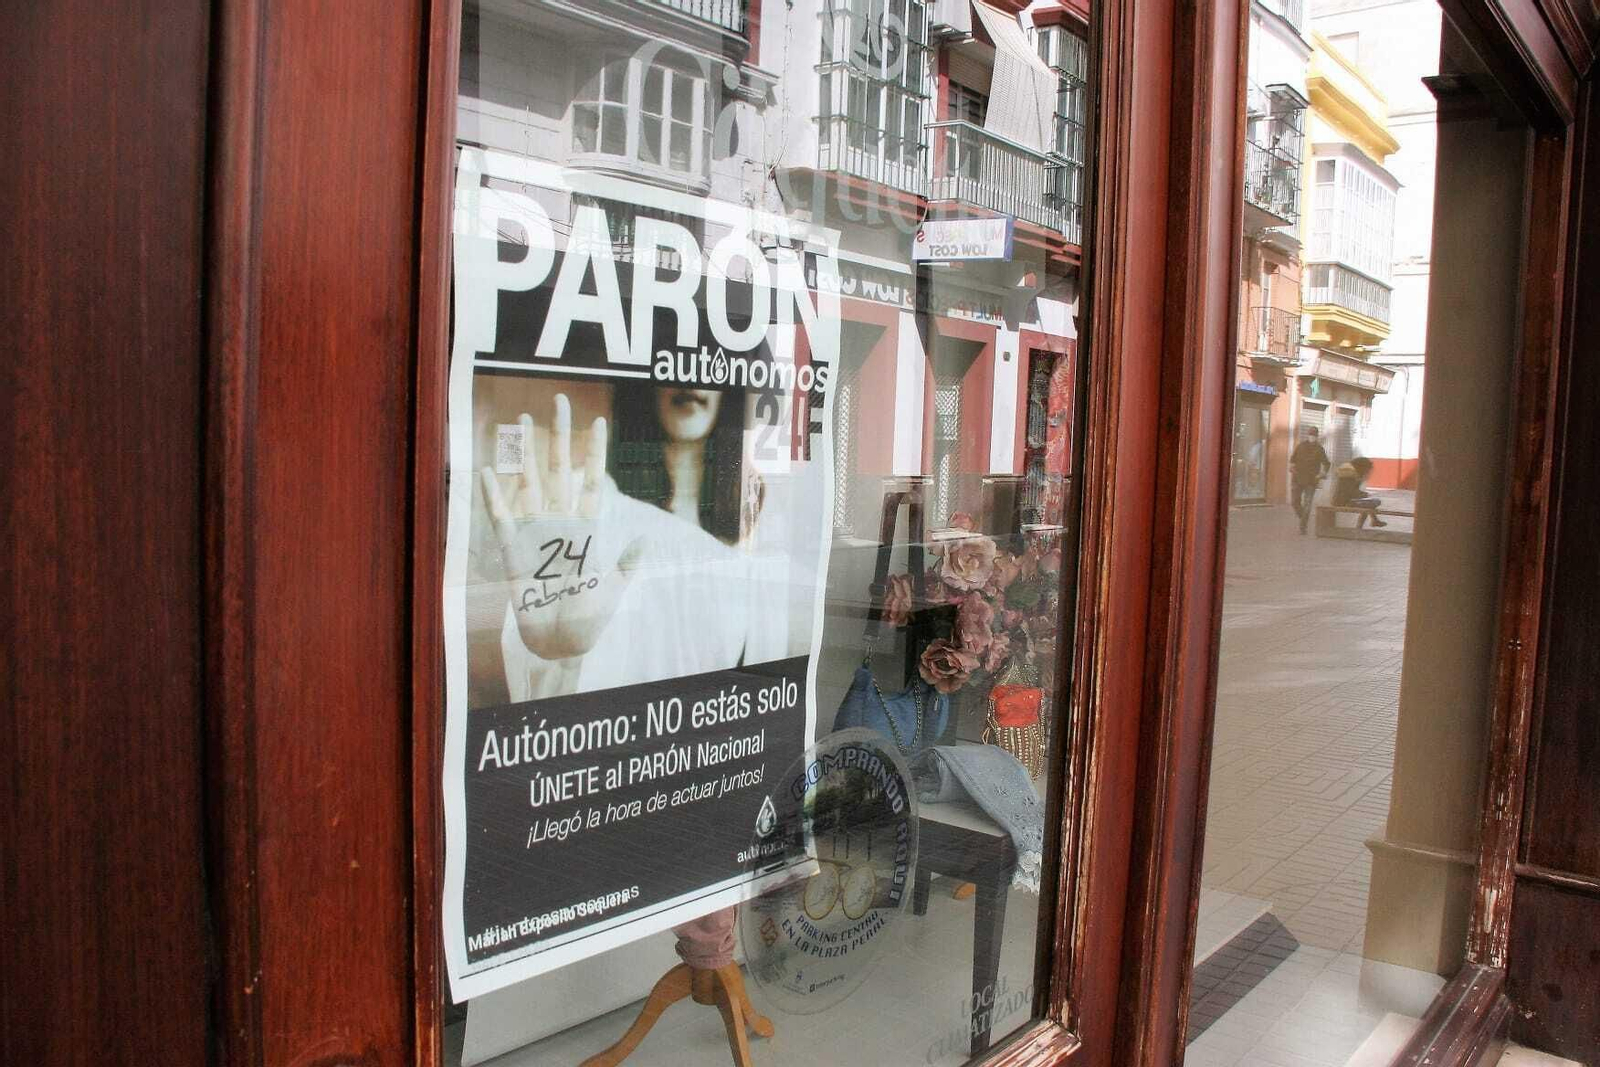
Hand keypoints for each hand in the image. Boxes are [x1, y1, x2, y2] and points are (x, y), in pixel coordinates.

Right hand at [479, 394, 643, 660]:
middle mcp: (559, 524)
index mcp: (586, 530)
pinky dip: (494, 495)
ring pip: (530, 483)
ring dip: (526, 452)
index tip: (599, 422)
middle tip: (561, 401)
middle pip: (559, 471)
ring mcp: (534, 534)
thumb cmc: (588, 623)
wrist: (559, 648)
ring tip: (523, 419)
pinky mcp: (512, 551)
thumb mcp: (613, 591)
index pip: (591, 482)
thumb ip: (626, 565)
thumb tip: (644, 538)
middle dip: (559, 436)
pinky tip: (490, 469)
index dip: (594, 452)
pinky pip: (501, 517)